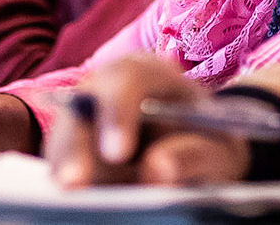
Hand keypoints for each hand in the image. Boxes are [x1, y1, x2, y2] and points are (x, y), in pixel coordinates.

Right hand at [46, 55, 249, 187]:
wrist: (197, 150)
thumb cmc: (207, 139)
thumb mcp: (216, 147)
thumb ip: (195, 154)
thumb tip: (158, 170)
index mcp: (145, 73)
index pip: (125, 80)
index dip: (117, 114)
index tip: (117, 153)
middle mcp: (104, 90)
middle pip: (79, 109)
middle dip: (74, 147)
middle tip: (75, 183)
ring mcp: (84, 121)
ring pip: (63, 139)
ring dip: (65, 168)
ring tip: (73, 200)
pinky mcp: (74, 152)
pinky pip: (62, 165)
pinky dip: (68, 184)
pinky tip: (77, 206)